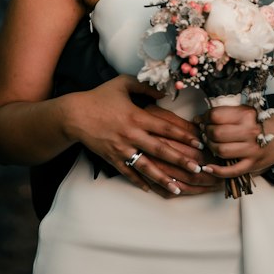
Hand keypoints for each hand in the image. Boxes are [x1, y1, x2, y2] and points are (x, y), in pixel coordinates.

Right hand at [65, 76, 220, 197]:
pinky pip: (128, 173)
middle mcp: (131, 135)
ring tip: (177, 188)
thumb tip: (163, 93)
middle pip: (160, 150)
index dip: (183, 135)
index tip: (198, 142)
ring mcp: (121, 149)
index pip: (165, 128)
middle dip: (180, 160)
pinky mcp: (112, 158)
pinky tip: (150, 190)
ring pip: (146, 167)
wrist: (74, 115)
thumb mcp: (122, 83)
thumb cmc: (99, 97)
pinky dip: (139, 182)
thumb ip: (145, 86)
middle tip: (197, 169)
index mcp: (136, 116)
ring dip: (162, 178)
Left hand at [200, 103, 273, 181]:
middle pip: (216, 133)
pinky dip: (217, 171)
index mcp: (246, 115)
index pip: (216, 115)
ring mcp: (251, 150)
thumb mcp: (246, 111)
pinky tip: (209, 168)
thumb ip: (225, 113)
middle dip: (206, 133)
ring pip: (221, 150)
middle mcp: (249, 132)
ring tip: (211, 144)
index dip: (205, 118)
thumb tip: (199, 118)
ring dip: (210, 147)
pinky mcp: (252, 165)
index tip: (203, 120)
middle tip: (206, 132)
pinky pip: (231, 171)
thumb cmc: (262, 123)